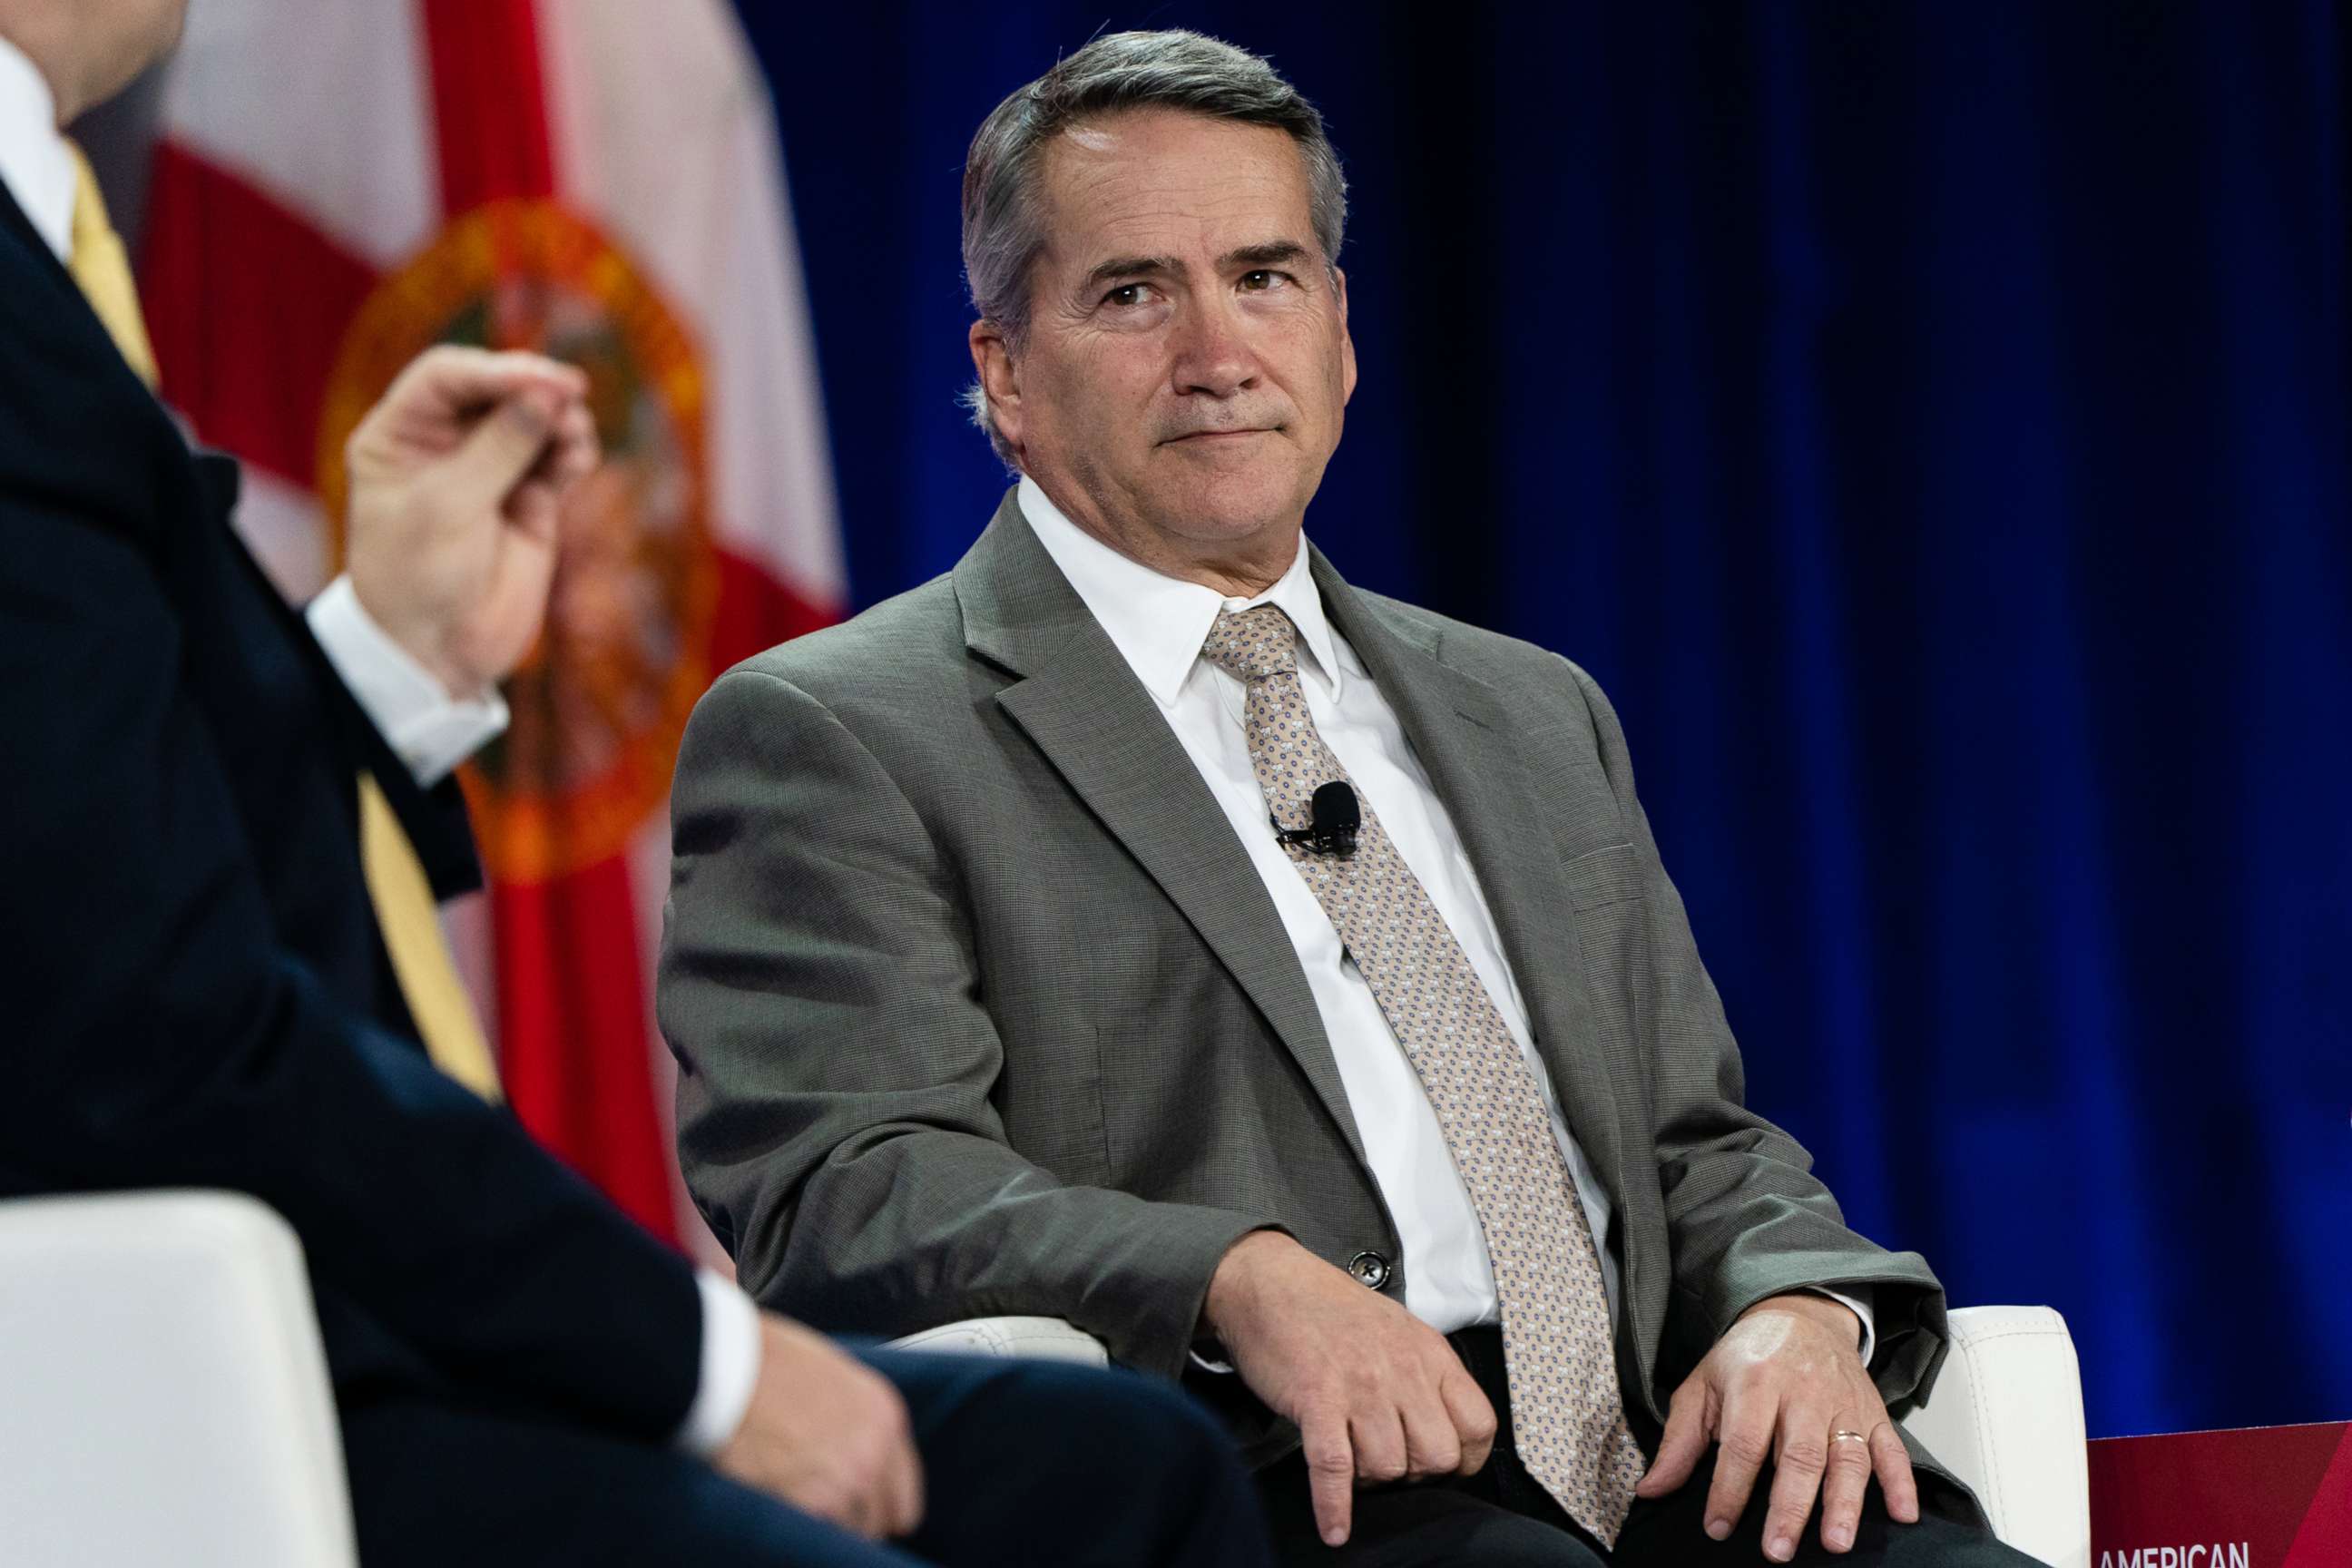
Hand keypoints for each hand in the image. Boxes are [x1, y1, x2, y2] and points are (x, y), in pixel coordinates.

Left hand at [343, 346, 599, 697]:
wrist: (437, 653)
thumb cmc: (417, 577)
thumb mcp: (448, 506)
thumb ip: (499, 446)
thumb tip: (548, 393)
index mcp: (399, 435)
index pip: (446, 376)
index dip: (494, 368)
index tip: (540, 378)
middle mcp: (443, 444)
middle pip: (495, 390)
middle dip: (534, 389)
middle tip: (571, 393)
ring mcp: (489, 471)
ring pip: (533, 421)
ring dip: (559, 420)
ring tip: (575, 438)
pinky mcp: (528, 501)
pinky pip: (556, 459)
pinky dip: (572, 452)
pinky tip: (578, 460)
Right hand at [713, 1313, 924, 1538]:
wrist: (728, 1367)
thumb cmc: (767, 1361)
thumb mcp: (833, 1375)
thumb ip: (854, 1419)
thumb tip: (849, 1444)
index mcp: (885, 1418)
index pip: (904, 1498)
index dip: (878, 1508)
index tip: (863, 1512)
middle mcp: (874, 1454)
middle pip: (877, 1523)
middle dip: (850, 1519)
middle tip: (819, 1506)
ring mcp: (845, 1482)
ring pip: (846, 1533)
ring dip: (822, 1523)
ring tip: (790, 1496)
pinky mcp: (811, 1504)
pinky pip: (812, 1538)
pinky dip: (795, 1529)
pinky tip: (774, 1501)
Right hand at [1203, 1231, 1494, 1547]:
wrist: (1269, 1283)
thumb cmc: (1331, 1310)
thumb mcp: (1400, 1329)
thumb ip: (1427, 1375)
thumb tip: (1442, 1428)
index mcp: (1429, 1352)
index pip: (1478, 1425)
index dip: (1465, 1458)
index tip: (1445, 1467)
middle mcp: (1402, 1371)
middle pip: (1437, 1456)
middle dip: (1415, 1473)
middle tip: (1389, 1462)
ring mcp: (1360, 1386)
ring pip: (1388, 1467)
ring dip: (1370, 1479)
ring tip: (1352, 1461)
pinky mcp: (1317, 1400)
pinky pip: (1335, 1467)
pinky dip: (1334, 1506)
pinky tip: (1334, 1526)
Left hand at [1635, 1294, 1917, 1560]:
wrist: (1799, 1314)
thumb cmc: (1745, 1358)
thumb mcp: (1701, 1386)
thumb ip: (1680, 1442)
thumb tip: (1651, 1489)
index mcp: (1754, 1382)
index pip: (1743, 1443)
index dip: (1729, 1488)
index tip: (1717, 1527)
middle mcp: (1803, 1393)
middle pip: (1799, 1454)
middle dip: (1789, 1507)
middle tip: (1778, 1551)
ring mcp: (1842, 1403)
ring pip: (1848, 1455)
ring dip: (1845, 1502)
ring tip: (1835, 1542)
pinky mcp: (1873, 1411)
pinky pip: (1891, 1447)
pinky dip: (1901, 1481)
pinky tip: (1903, 1514)